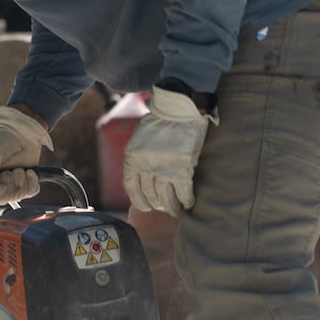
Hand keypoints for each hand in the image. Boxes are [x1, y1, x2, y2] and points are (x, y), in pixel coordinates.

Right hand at [0, 105, 52, 203]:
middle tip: (8, 170)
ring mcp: (11, 185)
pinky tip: (28, 171)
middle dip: (7, 185)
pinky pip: (31, 192)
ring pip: (17, 196)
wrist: (20, 131)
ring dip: (20, 180)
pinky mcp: (26, 183)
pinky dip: (32, 181)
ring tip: (18, 168)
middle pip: (1, 200)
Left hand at [123, 86, 217, 216]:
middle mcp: (145, 165)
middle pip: (149, 194)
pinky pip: (183, 192)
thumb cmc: (160, 122)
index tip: (145, 207)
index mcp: (132, 157)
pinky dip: (186, 200)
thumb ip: (139, 158)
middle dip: (156, 204)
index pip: (131, 187)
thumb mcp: (140, 139)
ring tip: (176, 210)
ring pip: (166, 197)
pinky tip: (188, 203)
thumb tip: (144, 178)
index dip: (138, 200)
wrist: (177, 108)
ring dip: (172, 207)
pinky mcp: (182, 168)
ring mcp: (163, 168)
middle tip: (163, 208)